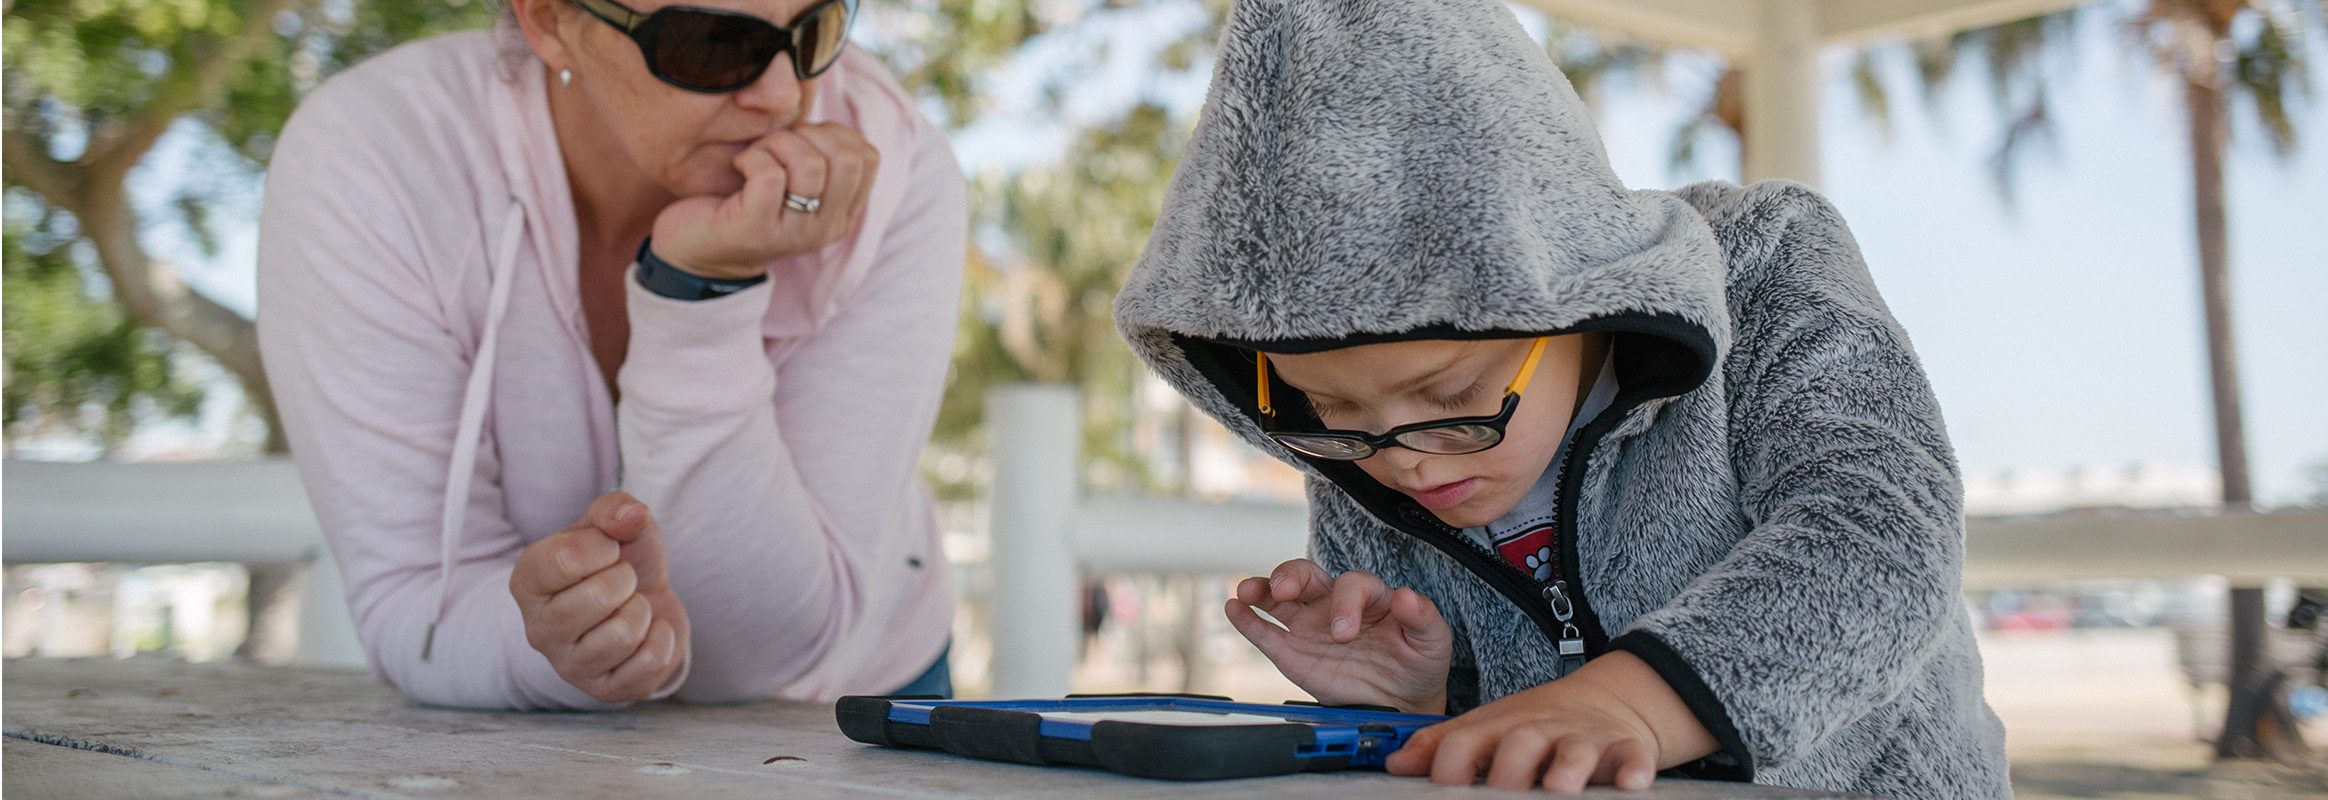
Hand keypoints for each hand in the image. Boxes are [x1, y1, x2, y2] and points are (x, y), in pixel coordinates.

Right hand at [510, 491, 690, 702]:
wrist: (646, 602)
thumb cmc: (620, 560)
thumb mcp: (614, 524)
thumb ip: (616, 509)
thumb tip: (633, 516)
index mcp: (528, 582)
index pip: (564, 559)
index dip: (603, 547)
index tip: (607, 550)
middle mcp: (538, 629)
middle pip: (598, 598)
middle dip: (625, 580)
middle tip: (622, 581)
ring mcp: (569, 665)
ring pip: (623, 634)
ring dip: (642, 611)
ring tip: (631, 606)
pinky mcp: (603, 690)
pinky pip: (648, 663)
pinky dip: (662, 640)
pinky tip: (648, 632)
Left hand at [650, 124, 880, 278]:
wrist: (694, 247)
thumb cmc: (743, 199)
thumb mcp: (792, 177)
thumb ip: (817, 152)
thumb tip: (809, 91)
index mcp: (842, 213)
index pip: (868, 158)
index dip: (834, 133)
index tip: (801, 140)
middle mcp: (826, 228)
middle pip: (847, 160)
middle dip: (808, 135)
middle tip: (776, 145)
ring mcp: (794, 234)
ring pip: (810, 165)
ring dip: (777, 144)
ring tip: (755, 154)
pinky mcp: (757, 230)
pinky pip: (770, 175)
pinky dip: (751, 158)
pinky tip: (739, 167)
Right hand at [1223, 558, 1451, 713]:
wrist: (1402, 702)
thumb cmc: (1419, 664)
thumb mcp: (1433, 641)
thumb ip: (1422, 616)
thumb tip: (1405, 595)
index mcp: (1370, 597)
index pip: (1352, 585)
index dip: (1346, 603)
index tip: (1345, 632)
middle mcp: (1335, 604)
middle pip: (1307, 576)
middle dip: (1291, 576)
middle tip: (1283, 589)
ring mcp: (1310, 626)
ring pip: (1280, 597)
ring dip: (1262, 588)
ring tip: (1246, 591)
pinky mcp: (1293, 652)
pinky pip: (1265, 632)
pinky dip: (1246, 620)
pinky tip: (1234, 608)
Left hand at [1383, 651, 1718, 791]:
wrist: (1608, 699)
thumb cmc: (1536, 725)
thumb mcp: (1487, 728)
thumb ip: (1443, 747)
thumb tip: (1396, 764)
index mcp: (1497, 728)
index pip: (1462, 744)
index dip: (1447, 770)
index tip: (1439, 794)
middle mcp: (1538, 731)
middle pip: (1517, 745)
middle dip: (1507, 774)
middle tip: (1500, 798)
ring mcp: (1582, 739)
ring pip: (1573, 751)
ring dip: (1566, 768)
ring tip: (1559, 789)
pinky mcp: (1624, 748)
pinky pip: (1631, 757)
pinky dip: (1633, 768)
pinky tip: (1631, 783)